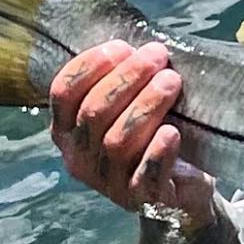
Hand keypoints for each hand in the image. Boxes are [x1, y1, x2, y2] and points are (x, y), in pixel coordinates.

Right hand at [49, 40, 214, 227]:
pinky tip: (172, 132)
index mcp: (67, 130)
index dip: (90, 66)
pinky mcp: (139, 199)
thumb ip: (125, 82)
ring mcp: (107, 182)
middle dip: (127, 79)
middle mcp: (79, 156)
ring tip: (172, 82)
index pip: (63, 93)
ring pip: (118, 140)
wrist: (180, 190)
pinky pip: (144, 176)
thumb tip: (144, 44)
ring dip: (146, 106)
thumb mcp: (129, 108)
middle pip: (93, 112)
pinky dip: (157, 153)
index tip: (123, 47)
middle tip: (157, 57)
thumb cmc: (151, 138)